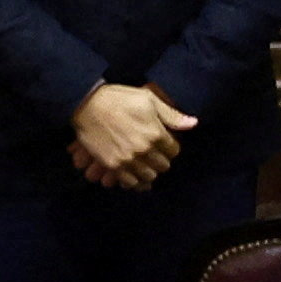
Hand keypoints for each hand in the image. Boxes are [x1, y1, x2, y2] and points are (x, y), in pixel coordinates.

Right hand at [69, 81, 194, 187]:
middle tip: (155, 154)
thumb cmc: (118, 98)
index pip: (174, 150)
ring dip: (149, 172)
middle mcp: (144, 150)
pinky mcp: (113, 166)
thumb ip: (171, 115)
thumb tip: (193, 124)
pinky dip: (134, 181)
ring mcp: (128, 160)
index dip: (171, 147)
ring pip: (148, 177)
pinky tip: (134, 175)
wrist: (87, 104)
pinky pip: (130, 183)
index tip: (165, 144)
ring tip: (145, 165)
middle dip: (161, 160)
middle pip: (163, 166)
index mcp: (156, 133)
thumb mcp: (148, 99)